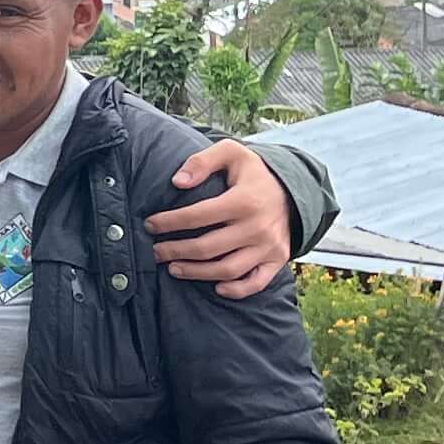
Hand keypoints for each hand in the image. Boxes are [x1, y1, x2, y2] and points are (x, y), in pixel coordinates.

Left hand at [151, 142, 291, 299]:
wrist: (294, 189)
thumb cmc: (253, 172)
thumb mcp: (230, 153)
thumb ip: (202, 161)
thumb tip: (178, 182)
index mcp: (244, 200)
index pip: (197, 216)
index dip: (169, 222)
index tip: (149, 224)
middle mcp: (258, 226)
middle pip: (207, 248)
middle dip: (175, 251)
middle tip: (155, 251)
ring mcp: (269, 246)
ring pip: (227, 269)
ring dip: (196, 273)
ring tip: (173, 269)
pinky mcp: (278, 259)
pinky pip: (256, 283)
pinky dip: (236, 290)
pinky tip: (216, 288)